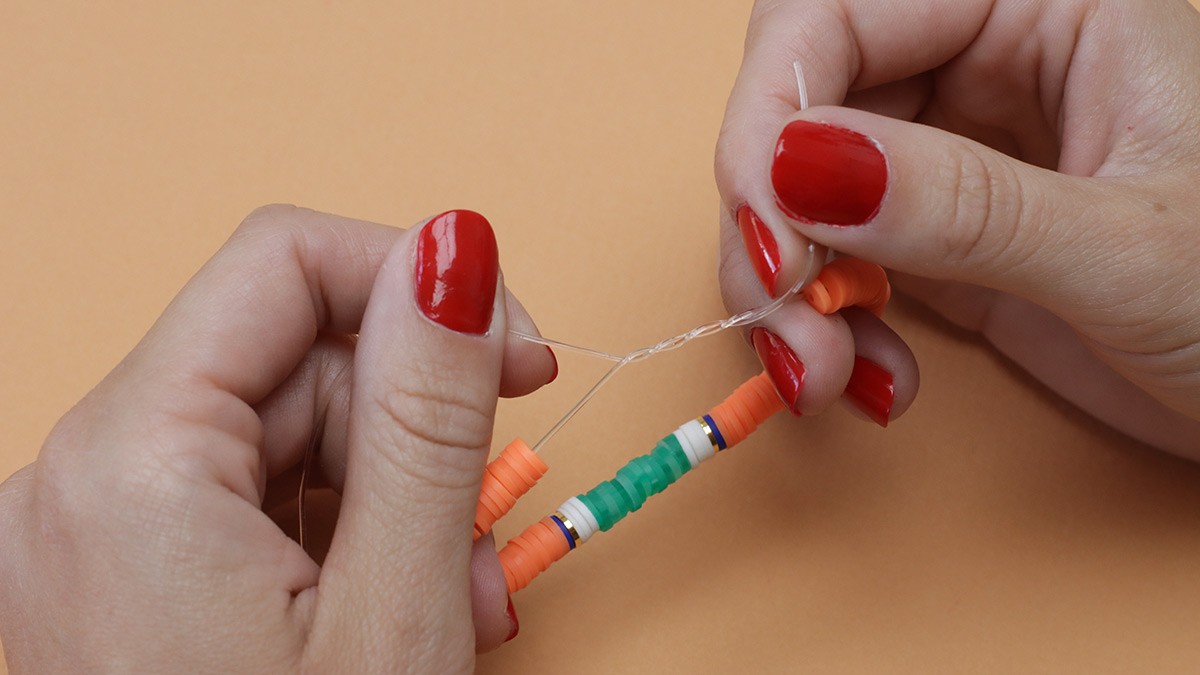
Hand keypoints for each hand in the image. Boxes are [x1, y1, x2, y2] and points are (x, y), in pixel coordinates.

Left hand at [0, 206, 555, 670]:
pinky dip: (343, 533)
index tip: (515, 350)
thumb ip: (428, 413)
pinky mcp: (128, 571)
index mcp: (128, 462)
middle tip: (484, 521)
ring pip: (285, 429)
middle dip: (414, 420)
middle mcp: (82, 480)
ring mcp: (99, 530)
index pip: (285, 262)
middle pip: (292, 353)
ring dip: (394, 489)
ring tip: (449, 594)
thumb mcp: (396, 612)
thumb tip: (455, 248)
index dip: (417, 281)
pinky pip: (256, 497)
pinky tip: (392, 604)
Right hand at [715, 0, 1199, 452]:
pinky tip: (873, 377)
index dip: (773, 112)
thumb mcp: (1130, 248)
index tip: (768, 230)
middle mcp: (989, 61)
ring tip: (829, 372)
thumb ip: (965, 205)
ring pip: (799, 190)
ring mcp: (957, 152)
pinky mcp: (942, 233)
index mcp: (1049, 4)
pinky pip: (837, 257)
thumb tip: (795, 167)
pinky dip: (828, 323)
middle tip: (789, 320)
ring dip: (790, 290)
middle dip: (771, 219)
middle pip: (799, 104)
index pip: (838, 13)